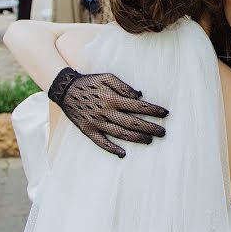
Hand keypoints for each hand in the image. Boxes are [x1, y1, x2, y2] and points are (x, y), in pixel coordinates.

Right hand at [47, 67, 167, 157]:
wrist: (65, 89)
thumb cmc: (89, 82)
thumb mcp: (107, 77)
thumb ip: (123, 86)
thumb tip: (139, 96)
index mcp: (112, 98)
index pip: (137, 106)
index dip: (152, 110)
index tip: (165, 114)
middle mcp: (105, 111)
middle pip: (132, 122)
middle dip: (149, 128)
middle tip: (163, 132)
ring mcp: (96, 122)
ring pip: (120, 133)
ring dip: (136, 138)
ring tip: (150, 141)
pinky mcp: (87, 130)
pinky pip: (101, 142)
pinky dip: (112, 149)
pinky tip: (123, 154)